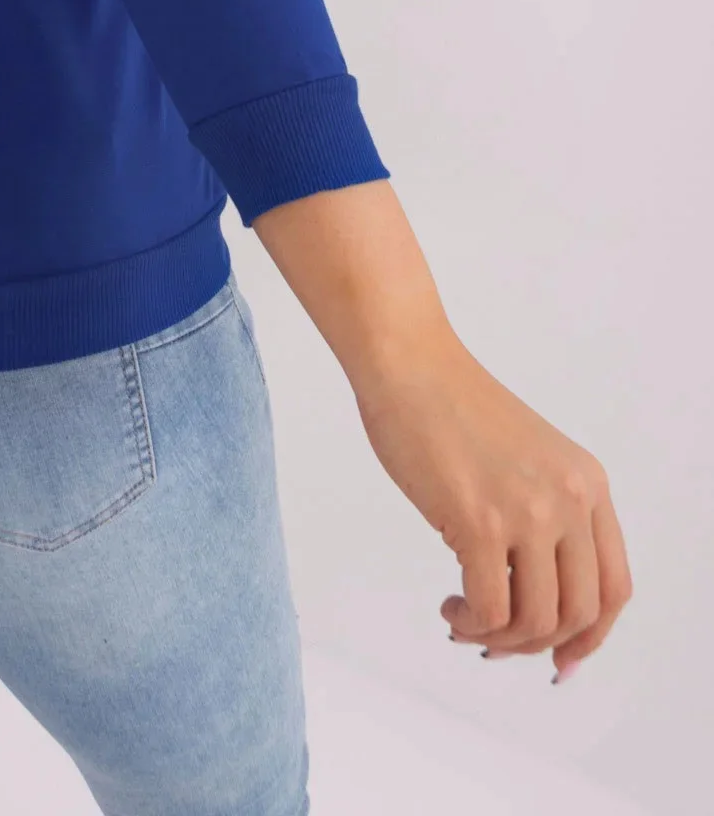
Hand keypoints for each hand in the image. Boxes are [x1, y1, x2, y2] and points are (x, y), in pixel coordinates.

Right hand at [352, 337, 631, 682]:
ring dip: (499, 639)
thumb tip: (528, 596)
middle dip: (537, 644)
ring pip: (537, 621)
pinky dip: (470, 624)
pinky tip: (451, 607)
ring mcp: (528, 512)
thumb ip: (544, 514)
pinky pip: (490, 609)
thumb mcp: (529, 460)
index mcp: (588, 484)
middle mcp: (570, 499)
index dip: (591, 636)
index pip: (614, 586)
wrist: (409, 363)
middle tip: (494, 641)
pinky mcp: (479, 521)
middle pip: (580, 613)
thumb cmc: (450, 406)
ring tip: (464, 620)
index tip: (560, 658)